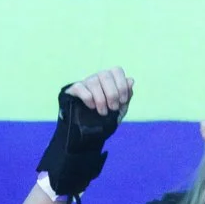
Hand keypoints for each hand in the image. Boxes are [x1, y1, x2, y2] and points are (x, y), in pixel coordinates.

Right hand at [38, 71, 129, 196]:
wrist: (89, 133)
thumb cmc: (106, 117)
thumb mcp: (120, 109)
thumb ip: (126, 95)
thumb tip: (131, 80)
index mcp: (110, 79)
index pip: (117, 70)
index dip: (121, 85)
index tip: (122, 101)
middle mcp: (97, 77)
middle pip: (105, 74)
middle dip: (112, 93)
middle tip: (113, 108)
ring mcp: (84, 82)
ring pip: (93, 81)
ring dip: (101, 99)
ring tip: (102, 112)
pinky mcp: (73, 90)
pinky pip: (80, 87)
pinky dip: (88, 98)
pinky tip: (91, 108)